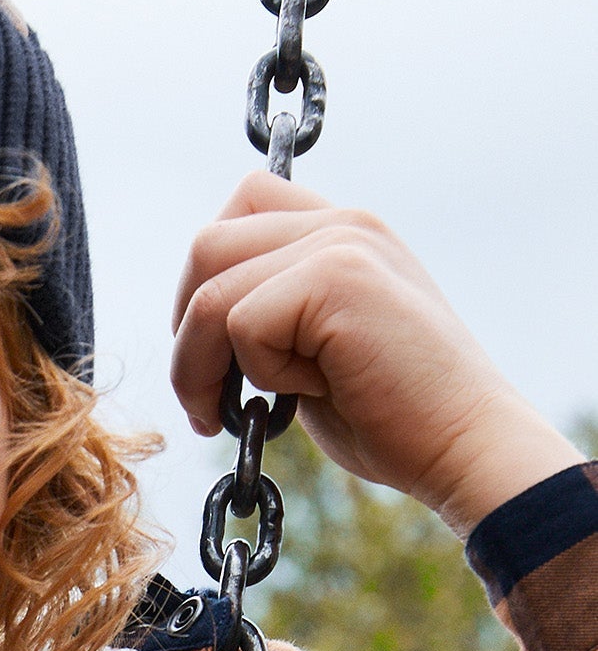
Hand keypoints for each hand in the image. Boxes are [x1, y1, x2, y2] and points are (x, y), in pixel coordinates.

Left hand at [171, 171, 582, 535]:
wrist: (464, 445)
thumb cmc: (391, 417)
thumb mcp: (318, 350)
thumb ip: (272, 314)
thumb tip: (198, 323)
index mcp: (342, 232)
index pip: (243, 205)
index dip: (206, 279)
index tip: (215, 351)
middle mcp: (342, 223)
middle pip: (207, 246)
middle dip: (186, 331)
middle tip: (204, 398)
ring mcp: (342, 243)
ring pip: (211, 290)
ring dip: (203, 366)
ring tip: (232, 414)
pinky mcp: (337, 278)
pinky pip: (242, 323)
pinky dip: (256, 374)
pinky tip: (305, 396)